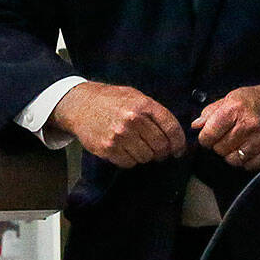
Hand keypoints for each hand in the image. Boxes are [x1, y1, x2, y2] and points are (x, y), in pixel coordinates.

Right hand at [50, 81, 186, 166]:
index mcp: (144, 105)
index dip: (179, 142)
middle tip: (159, 152)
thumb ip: (154, 112)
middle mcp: (133, 120)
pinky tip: (125, 150)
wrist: (80, 105)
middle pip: (160, 146)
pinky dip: (130, 160)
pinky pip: (129, 163)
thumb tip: (174, 134)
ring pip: (146, 157)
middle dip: (163, 152)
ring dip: (145, 156)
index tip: (179, 150)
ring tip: (138, 147)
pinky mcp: (108, 149)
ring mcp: (120, 135)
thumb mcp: (135, 96)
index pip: (171, 128)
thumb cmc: (111, 100)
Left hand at [192, 83, 259, 169]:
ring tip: (237, 144)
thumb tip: (196, 126)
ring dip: (231, 154)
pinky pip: (249, 165)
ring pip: (232, 160)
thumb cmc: (258, 99)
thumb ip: (212, 111)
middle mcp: (248, 125)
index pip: (208, 135)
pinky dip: (245, 161)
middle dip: (219, 145)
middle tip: (226, 138)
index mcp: (235, 109)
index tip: (209, 136)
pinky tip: (248, 150)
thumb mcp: (233, 97)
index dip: (205, 137)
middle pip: (219, 149)